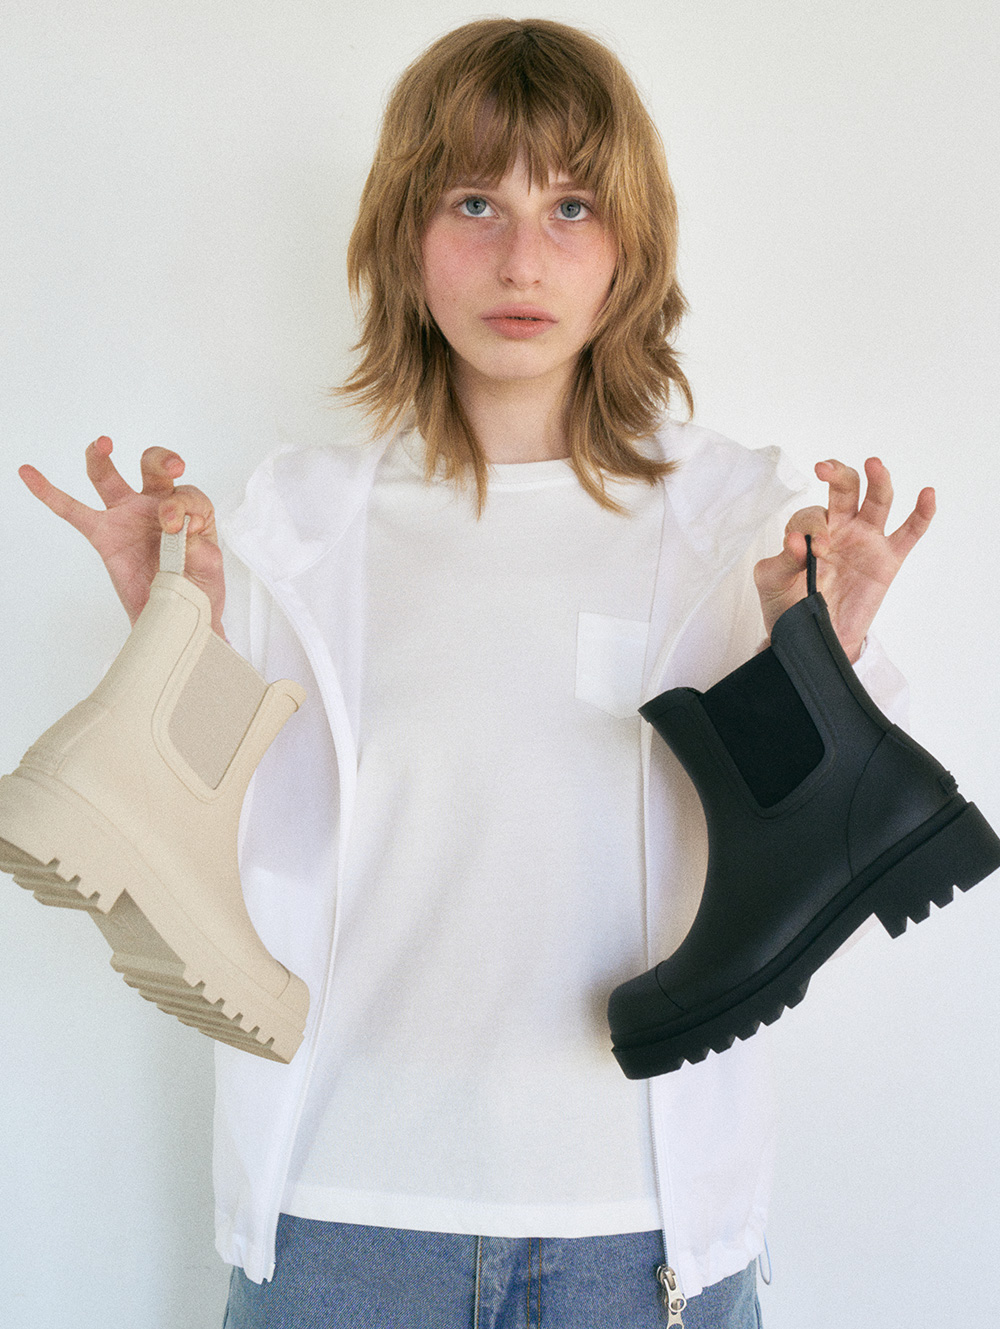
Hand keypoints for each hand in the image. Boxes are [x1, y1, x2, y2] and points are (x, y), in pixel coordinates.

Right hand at [19, 436, 225, 635]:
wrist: (175, 618)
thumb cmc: (196, 592)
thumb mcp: (209, 574)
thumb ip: (201, 554)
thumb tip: (185, 535)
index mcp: (191, 512)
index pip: (188, 493)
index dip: (188, 507)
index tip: (187, 530)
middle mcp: (158, 507)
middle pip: (155, 469)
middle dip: (162, 462)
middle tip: (172, 470)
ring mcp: (129, 517)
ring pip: (111, 479)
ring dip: (103, 459)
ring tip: (102, 444)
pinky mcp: (105, 535)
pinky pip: (73, 511)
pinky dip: (50, 493)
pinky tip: (30, 473)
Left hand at [753, 457, 935, 662]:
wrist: (812, 639)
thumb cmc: (788, 607)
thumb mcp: (771, 583)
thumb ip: (780, 561)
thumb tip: (797, 543)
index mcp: (810, 530)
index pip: (811, 514)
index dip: (810, 528)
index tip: (810, 552)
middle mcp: (840, 528)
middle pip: (845, 489)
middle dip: (837, 476)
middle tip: (824, 469)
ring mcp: (866, 541)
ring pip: (878, 501)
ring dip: (877, 480)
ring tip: (873, 464)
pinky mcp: (888, 560)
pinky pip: (910, 533)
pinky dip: (922, 513)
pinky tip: (927, 494)